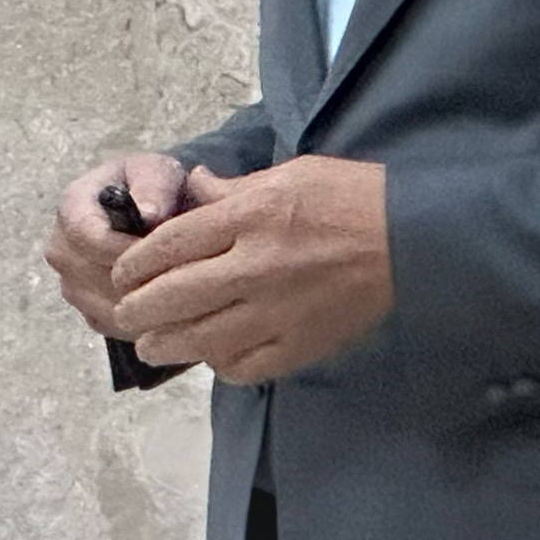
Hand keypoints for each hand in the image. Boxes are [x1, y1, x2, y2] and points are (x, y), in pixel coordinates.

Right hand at [42, 152, 199, 339]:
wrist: (152, 213)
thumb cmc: (154, 189)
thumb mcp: (158, 171)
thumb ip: (154, 185)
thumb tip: (150, 214)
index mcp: (70, 209)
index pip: (88, 238)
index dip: (128, 248)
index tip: (168, 250)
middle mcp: (61, 250)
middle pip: (96, 279)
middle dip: (143, 279)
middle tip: (188, 274)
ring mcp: (70, 285)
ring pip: (108, 308)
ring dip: (147, 303)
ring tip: (183, 288)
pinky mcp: (87, 311)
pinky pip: (116, 327)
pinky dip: (146, 321)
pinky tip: (171, 302)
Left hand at [107, 156, 391, 383]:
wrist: (417, 238)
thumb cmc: (352, 198)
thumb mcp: (287, 174)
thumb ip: (231, 189)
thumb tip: (189, 187)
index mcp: (250, 216)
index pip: (169, 245)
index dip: (133, 264)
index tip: (121, 273)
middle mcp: (257, 266)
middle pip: (173, 296)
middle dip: (137, 309)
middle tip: (125, 312)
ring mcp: (279, 310)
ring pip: (201, 338)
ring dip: (167, 343)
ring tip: (151, 343)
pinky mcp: (303, 343)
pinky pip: (247, 365)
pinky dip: (221, 365)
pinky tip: (211, 357)